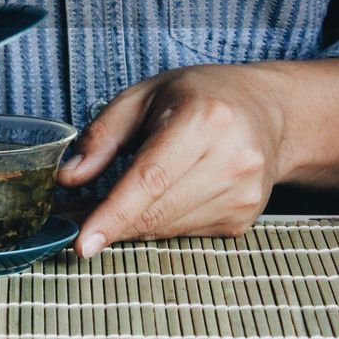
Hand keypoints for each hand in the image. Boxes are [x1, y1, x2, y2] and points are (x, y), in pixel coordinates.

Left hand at [57, 64, 288, 256]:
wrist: (269, 111)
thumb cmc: (199, 96)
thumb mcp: (143, 95)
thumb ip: (102, 136)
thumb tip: (69, 178)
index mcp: (204, 119)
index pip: (151, 178)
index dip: (114, 214)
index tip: (83, 242)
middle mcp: (231, 160)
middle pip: (156, 211)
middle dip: (108, 222)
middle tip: (70, 219)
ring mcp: (242, 194)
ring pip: (166, 228)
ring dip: (131, 224)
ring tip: (112, 204)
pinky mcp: (243, 218)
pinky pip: (183, 233)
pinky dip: (158, 223)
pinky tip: (158, 199)